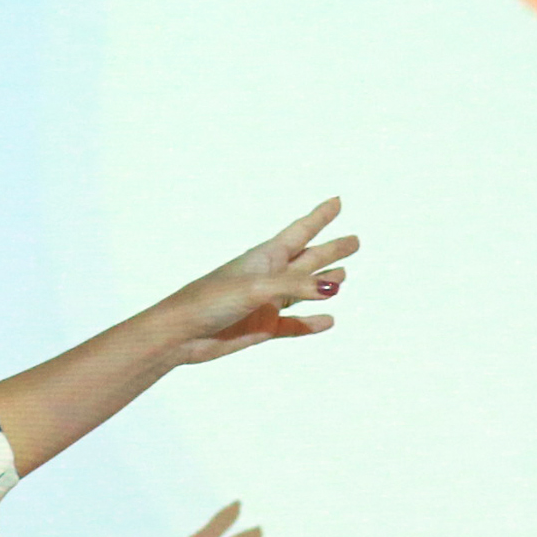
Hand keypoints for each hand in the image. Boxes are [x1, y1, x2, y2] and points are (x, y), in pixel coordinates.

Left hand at [157, 199, 357, 365]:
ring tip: (343, 276)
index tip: (337, 202)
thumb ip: (295, 286)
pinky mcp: (263, 327)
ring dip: (323, 283)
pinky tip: (328, 320)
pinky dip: (312, 323)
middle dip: (332, 250)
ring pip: (303, 290)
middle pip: (309, 259)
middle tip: (355, 241)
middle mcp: (269, 277)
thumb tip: (333, 288)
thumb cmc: (210, 301)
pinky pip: (295, 325)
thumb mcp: (256, 288)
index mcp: (265, 257)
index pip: (301, 232)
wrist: (181, 334)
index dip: (321, 216)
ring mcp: (266, 303)